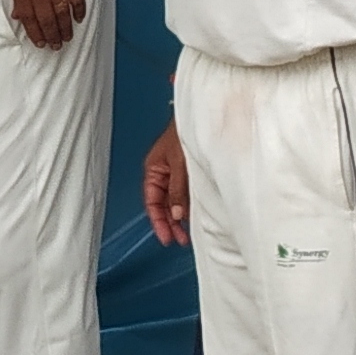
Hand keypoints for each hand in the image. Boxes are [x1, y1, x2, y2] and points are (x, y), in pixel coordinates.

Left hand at [5, 0, 85, 48]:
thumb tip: (18, 13)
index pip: (29, 20)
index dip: (35, 34)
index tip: (39, 42)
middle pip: (47, 20)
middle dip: (51, 36)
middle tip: (55, 45)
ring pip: (62, 14)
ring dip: (64, 29)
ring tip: (66, 38)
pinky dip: (79, 11)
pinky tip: (78, 19)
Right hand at [140, 123, 189, 245]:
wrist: (203, 114)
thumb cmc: (185, 130)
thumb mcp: (180, 163)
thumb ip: (178, 189)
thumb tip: (177, 213)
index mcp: (154, 169)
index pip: (152, 202)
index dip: (158, 221)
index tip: (167, 237)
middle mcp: (163, 173)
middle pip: (163, 205)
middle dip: (171, 223)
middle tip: (180, 240)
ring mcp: (176, 173)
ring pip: (175, 201)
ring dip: (181, 217)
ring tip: (188, 234)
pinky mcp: (189, 172)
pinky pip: (185, 193)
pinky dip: (189, 205)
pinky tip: (195, 216)